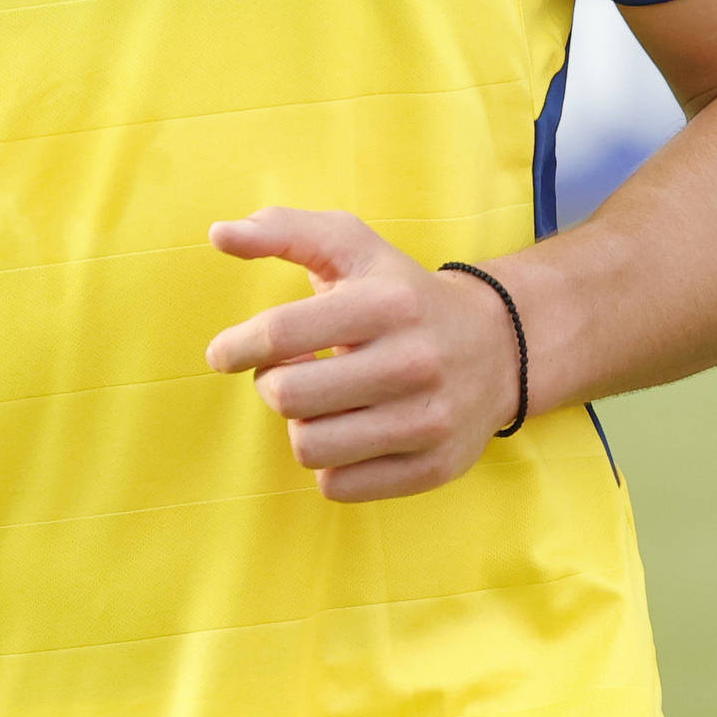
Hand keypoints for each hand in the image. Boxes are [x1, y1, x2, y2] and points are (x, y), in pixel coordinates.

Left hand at [203, 207, 521, 503]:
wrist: (498, 347)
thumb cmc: (401, 293)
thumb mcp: (351, 246)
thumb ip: (282, 231)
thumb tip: (218, 234)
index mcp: (387, 302)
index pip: (281, 334)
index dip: (237, 347)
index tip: (226, 353)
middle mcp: (413, 361)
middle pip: (288, 397)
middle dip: (271, 385)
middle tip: (287, 373)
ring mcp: (428, 420)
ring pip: (309, 447)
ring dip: (301, 425)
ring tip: (322, 403)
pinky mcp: (433, 467)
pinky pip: (338, 486)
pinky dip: (331, 463)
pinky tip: (350, 432)